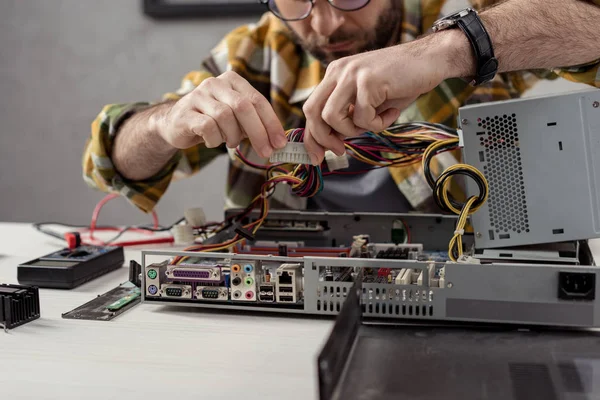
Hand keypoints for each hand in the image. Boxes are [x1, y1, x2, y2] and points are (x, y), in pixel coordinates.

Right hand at [157, 71, 286, 157]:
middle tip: (266, 152)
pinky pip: (208, 127)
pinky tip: (213, 141)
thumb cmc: (212, 121)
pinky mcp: (186, 112)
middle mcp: (215, 83)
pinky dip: (215, 140)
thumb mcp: (236, 117)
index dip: (271, 123)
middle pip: (243, 106)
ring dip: (233, 136)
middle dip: (258, 132)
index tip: (280, 143)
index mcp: (232, 81)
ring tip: (231, 142)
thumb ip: (254, 123)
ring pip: (225, 117)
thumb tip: (277, 141)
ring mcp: (198, 96)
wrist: (176, 123)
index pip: (257, 100)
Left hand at [302, 31, 463, 164]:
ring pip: (333, 116)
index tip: (317, 156)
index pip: (310, 108)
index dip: (311, 136)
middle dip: (324, 138)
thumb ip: (347, 115)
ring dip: (353, 130)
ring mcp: (352, 74)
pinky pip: (362, 117)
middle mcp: (338, 71)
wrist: (431, 59)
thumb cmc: (400, 82)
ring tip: (375, 122)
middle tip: (341, 149)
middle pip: (313, 112)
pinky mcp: (368, 81)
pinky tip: (392, 111)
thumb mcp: (366, 100)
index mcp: (335, 74)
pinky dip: (378, 124)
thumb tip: (331, 142)